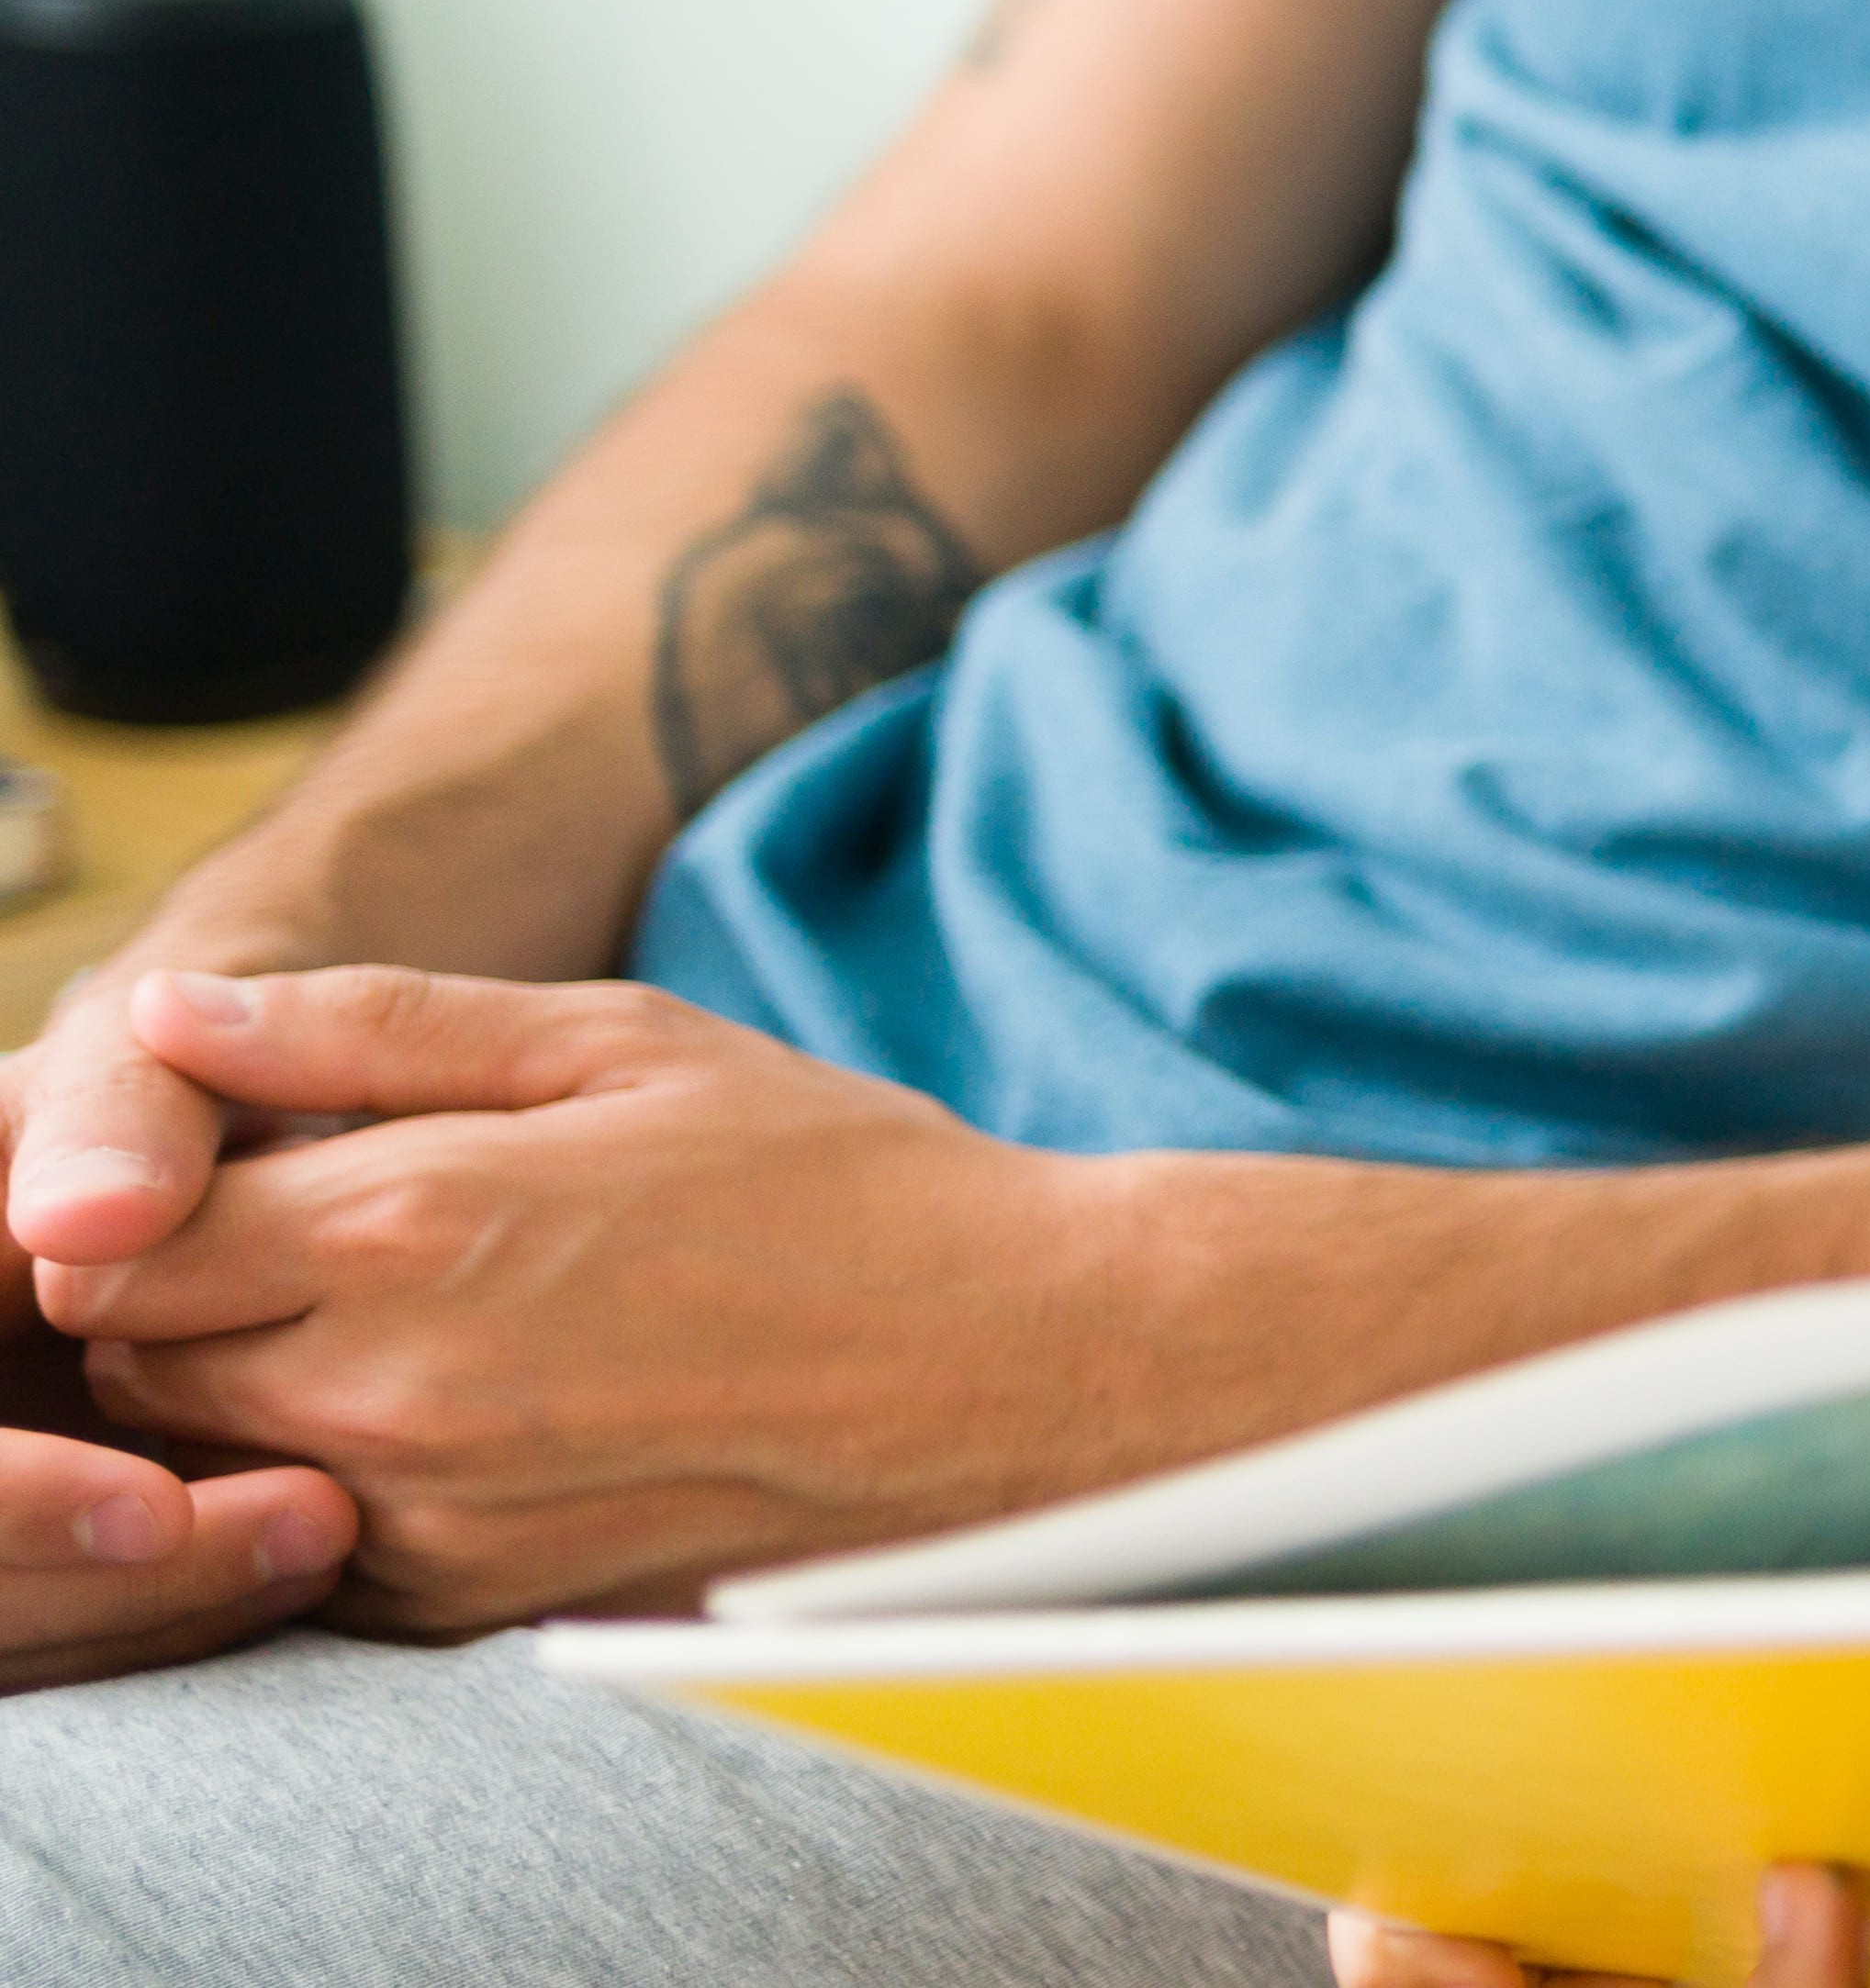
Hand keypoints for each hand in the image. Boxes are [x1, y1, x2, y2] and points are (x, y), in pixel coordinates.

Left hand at [30, 965, 1152, 1632]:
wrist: (1014, 1375)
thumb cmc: (839, 1185)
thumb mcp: (626, 1046)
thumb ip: (374, 1029)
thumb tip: (166, 1015)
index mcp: (413, 1224)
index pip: (108, 1239)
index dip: (145, 1196)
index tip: (237, 1166)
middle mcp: (387, 1390)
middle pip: (134, 1360)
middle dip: (187, 1293)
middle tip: (326, 1237)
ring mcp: (424, 1515)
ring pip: (212, 1460)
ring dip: (258, 1391)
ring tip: (424, 1317)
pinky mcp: (466, 1603)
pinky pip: (313, 1542)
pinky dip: (344, 1478)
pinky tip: (482, 1409)